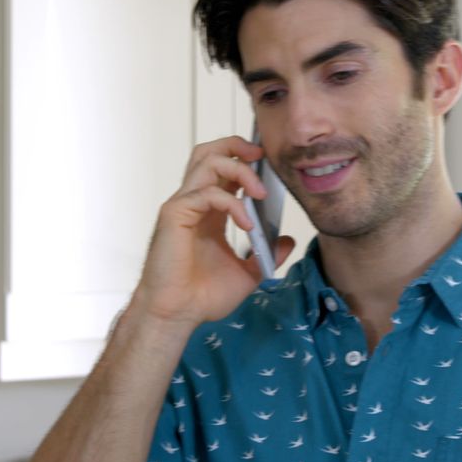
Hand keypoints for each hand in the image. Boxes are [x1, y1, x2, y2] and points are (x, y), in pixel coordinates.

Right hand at [133, 136, 294, 326]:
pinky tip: (247, 223)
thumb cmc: (202, 297)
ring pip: (206, 162)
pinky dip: (232, 203)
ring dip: (239, 170)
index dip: (244, 158)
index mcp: (209, 211)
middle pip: (209, 152)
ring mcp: (182, 206)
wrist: (177, 315)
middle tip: (261, 155)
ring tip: (260, 191)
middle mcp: (194, 202)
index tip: (268, 163)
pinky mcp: (174, 215)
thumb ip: (267, 254)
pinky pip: (206, 193)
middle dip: (236, 145)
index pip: (222, 168)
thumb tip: (287, 241)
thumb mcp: (248, 273)